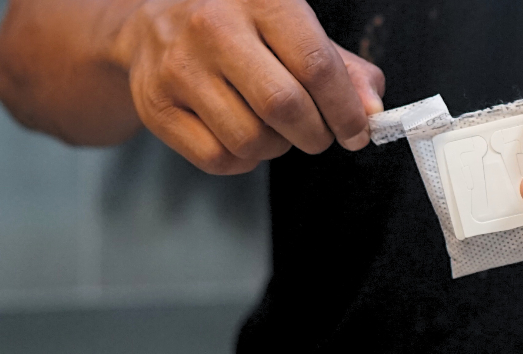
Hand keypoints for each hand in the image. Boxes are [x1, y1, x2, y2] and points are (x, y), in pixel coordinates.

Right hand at [112, 0, 384, 173]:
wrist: (151, 24)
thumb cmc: (238, 28)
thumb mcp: (291, 27)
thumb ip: (340, 66)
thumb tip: (371, 109)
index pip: (316, 64)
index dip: (345, 110)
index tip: (358, 133)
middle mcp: (212, 25)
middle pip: (284, 107)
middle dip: (315, 135)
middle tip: (318, 136)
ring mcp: (178, 67)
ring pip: (251, 140)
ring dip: (276, 149)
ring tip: (272, 128)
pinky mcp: (156, 106)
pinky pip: (219, 159)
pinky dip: (243, 161)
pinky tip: (241, 137)